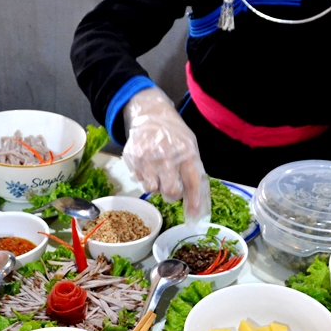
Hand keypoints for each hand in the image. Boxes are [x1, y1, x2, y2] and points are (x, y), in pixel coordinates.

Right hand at [122, 88, 210, 226]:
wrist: (150, 115)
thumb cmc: (174, 135)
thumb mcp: (190, 147)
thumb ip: (194, 172)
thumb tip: (197, 204)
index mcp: (186, 153)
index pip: (192, 183)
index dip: (193, 201)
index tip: (192, 215)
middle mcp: (167, 156)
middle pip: (170, 192)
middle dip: (172, 195)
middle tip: (171, 188)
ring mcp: (147, 157)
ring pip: (152, 189)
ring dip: (156, 185)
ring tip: (158, 172)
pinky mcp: (133, 158)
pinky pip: (138, 180)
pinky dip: (144, 177)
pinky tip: (147, 165)